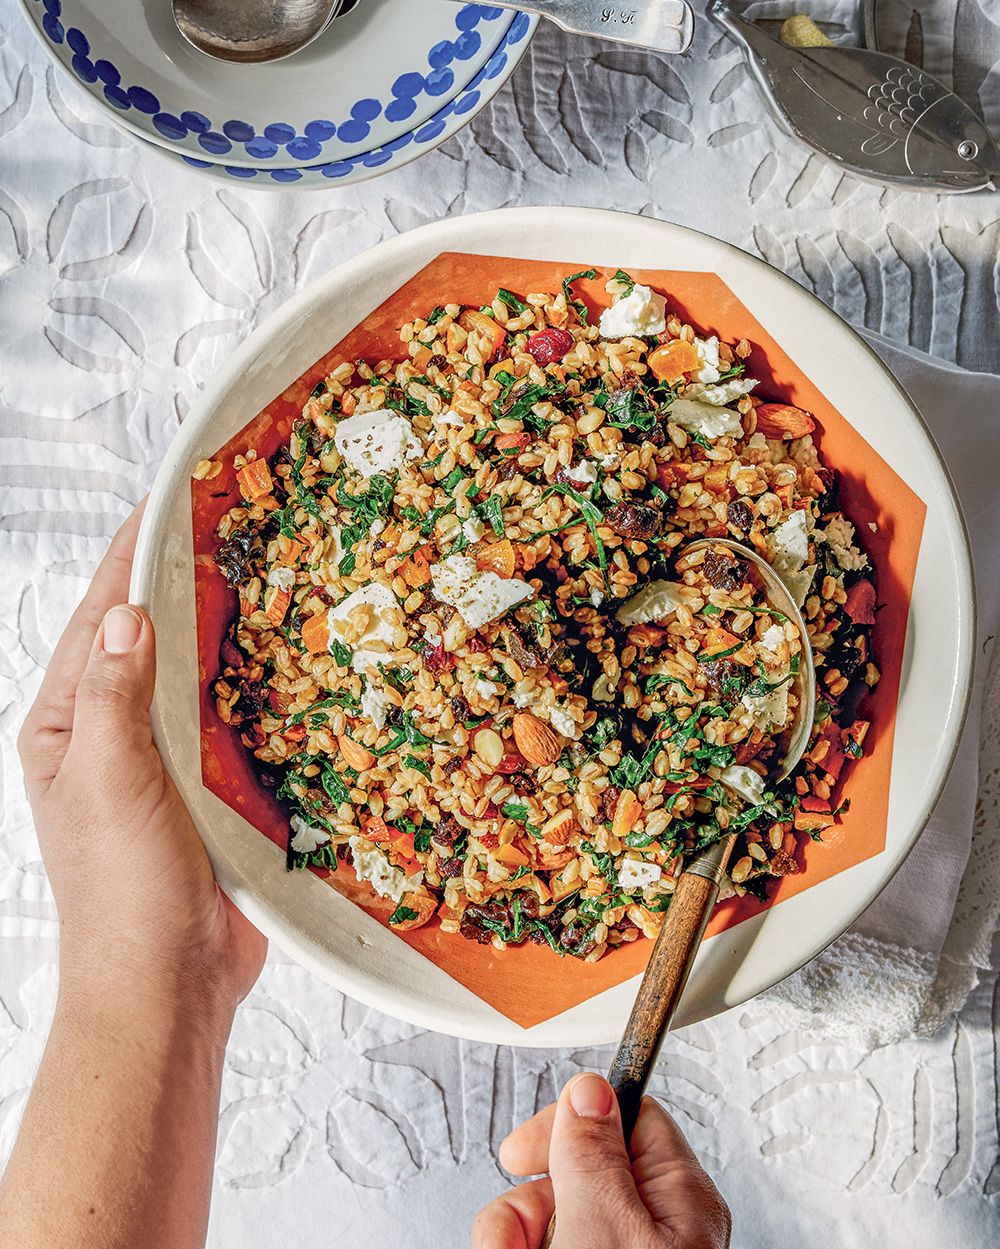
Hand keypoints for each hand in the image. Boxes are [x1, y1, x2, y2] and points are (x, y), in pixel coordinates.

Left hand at [17, 504, 266, 1020]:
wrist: (167, 981)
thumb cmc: (120, 890)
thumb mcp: (107, 781)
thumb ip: (115, 695)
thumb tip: (130, 613)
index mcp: (67, 726)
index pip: (100, 622)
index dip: (130, 559)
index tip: (166, 502)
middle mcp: (113, 734)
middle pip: (147, 639)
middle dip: (179, 582)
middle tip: (227, 523)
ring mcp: (165, 760)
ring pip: (194, 675)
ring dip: (221, 628)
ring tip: (260, 572)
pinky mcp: (213, 787)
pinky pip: (231, 718)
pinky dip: (252, 683)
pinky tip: (284, 656)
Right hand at [473, 1073, 730, 1248]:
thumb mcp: (605, 1230)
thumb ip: (593, 1155)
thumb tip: (589, 1089)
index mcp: (681, 1199)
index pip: (624, 1114)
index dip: (568, 1123)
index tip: (524, 1147)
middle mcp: (657, 1227)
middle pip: (574, 1169)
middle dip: (528, 1199)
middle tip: (514, 1236)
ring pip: (549, 1214)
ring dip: (513, 1234)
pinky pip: (540, 1243)